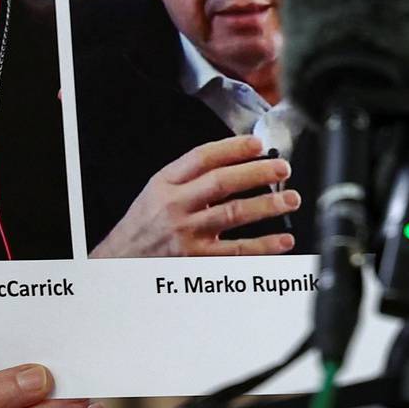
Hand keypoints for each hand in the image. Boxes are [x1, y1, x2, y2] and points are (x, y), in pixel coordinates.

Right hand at [90, 135, 299, 257]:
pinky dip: (263, 246)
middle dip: (257, 173)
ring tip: (291, 199)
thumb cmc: (143, 226)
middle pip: (221, 183)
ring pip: (233, 215)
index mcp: (165, 183)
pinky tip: (283, 241)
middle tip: (282, 168)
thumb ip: (189, 177)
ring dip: (267, 206)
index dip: (233, 148)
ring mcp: (186, 235)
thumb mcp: (156, 191)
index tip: (258, 144)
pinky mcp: (197, 262)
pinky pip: (236, 252)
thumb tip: (235, 162)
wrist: (117, 264)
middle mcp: (175, 207)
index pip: (202, 157)